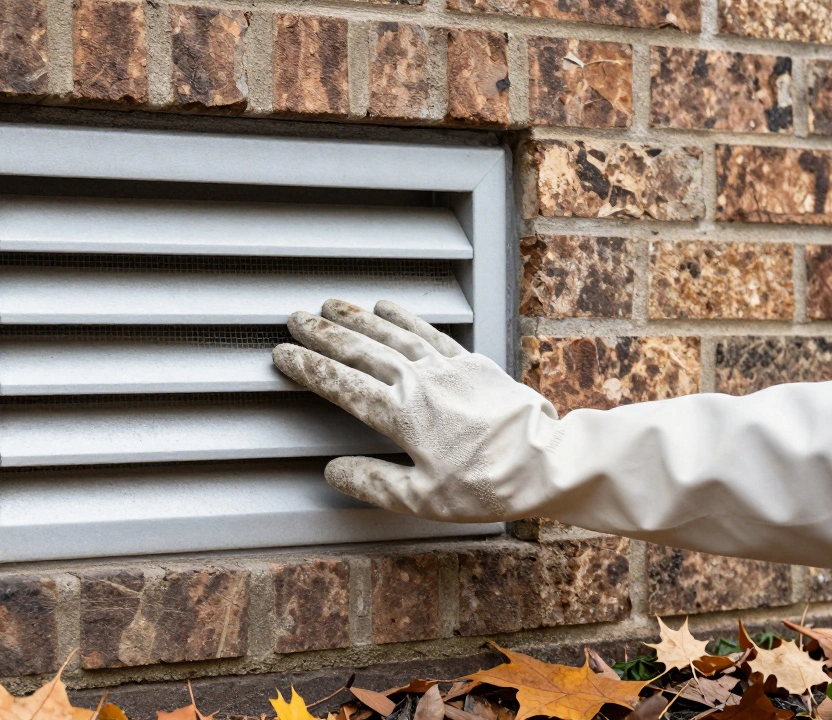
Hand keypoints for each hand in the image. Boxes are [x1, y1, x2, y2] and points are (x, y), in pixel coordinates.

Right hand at [272, 299, 562, 522]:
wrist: (547, 462)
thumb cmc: (488, 486)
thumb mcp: (423, 499)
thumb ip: (373, 482)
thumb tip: (335, 472)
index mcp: (400, 416)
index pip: (340, 385)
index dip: (308, 368)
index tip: (283, 354)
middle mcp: (418, 383)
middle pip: (359, 350)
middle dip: (323, 333)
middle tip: (296, 318)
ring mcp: (445, 368)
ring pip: (390, 334)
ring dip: (356, 317)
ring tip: (332, 305)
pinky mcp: (470, 363)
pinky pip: (427, 332)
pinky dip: (403, 316)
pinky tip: (386, 307)